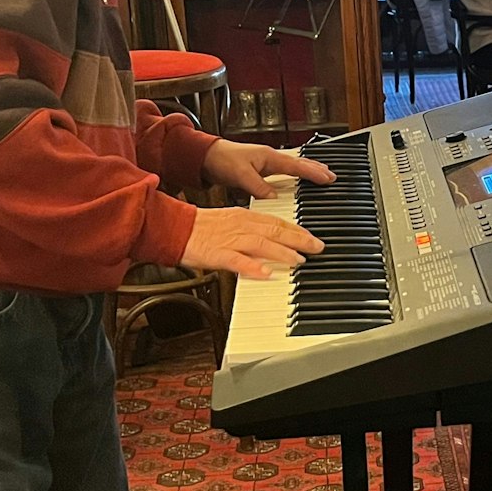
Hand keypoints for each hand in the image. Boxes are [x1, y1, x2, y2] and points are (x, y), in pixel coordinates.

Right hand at [182, 205, 323, 278]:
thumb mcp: (230, 222)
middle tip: (318, 248)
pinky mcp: (218, 253)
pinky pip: (238, 261)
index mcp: (245, 217)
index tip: (313, 237)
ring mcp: (230, 240)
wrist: (173, 227)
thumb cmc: (200, 227)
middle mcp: (241, 226)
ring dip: (282, 252)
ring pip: (261, 244)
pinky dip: (253, 267)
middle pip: (275, 231)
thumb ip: (252, 230)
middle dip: (299, 240)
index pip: (277, 222)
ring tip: (299, 260)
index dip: (297, 230)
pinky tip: (266, 273)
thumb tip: (270, 238)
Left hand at [203, 139, 334, 199]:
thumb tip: (274, 197)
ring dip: (307, 171)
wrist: (205, 157)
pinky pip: (283, 173)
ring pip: (293, 167)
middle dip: (316, 169)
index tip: (329, 178)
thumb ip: (258, 187)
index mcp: (269, 157)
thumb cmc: (221, 160)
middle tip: (332, 176)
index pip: (297, 166)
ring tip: (321, 176)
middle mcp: (270, 158)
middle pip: (299, 163)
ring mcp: (265, 164)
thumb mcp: (240, 175)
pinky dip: (294, 176)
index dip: (314, 173)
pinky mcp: (259, 170)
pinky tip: (295, 183)